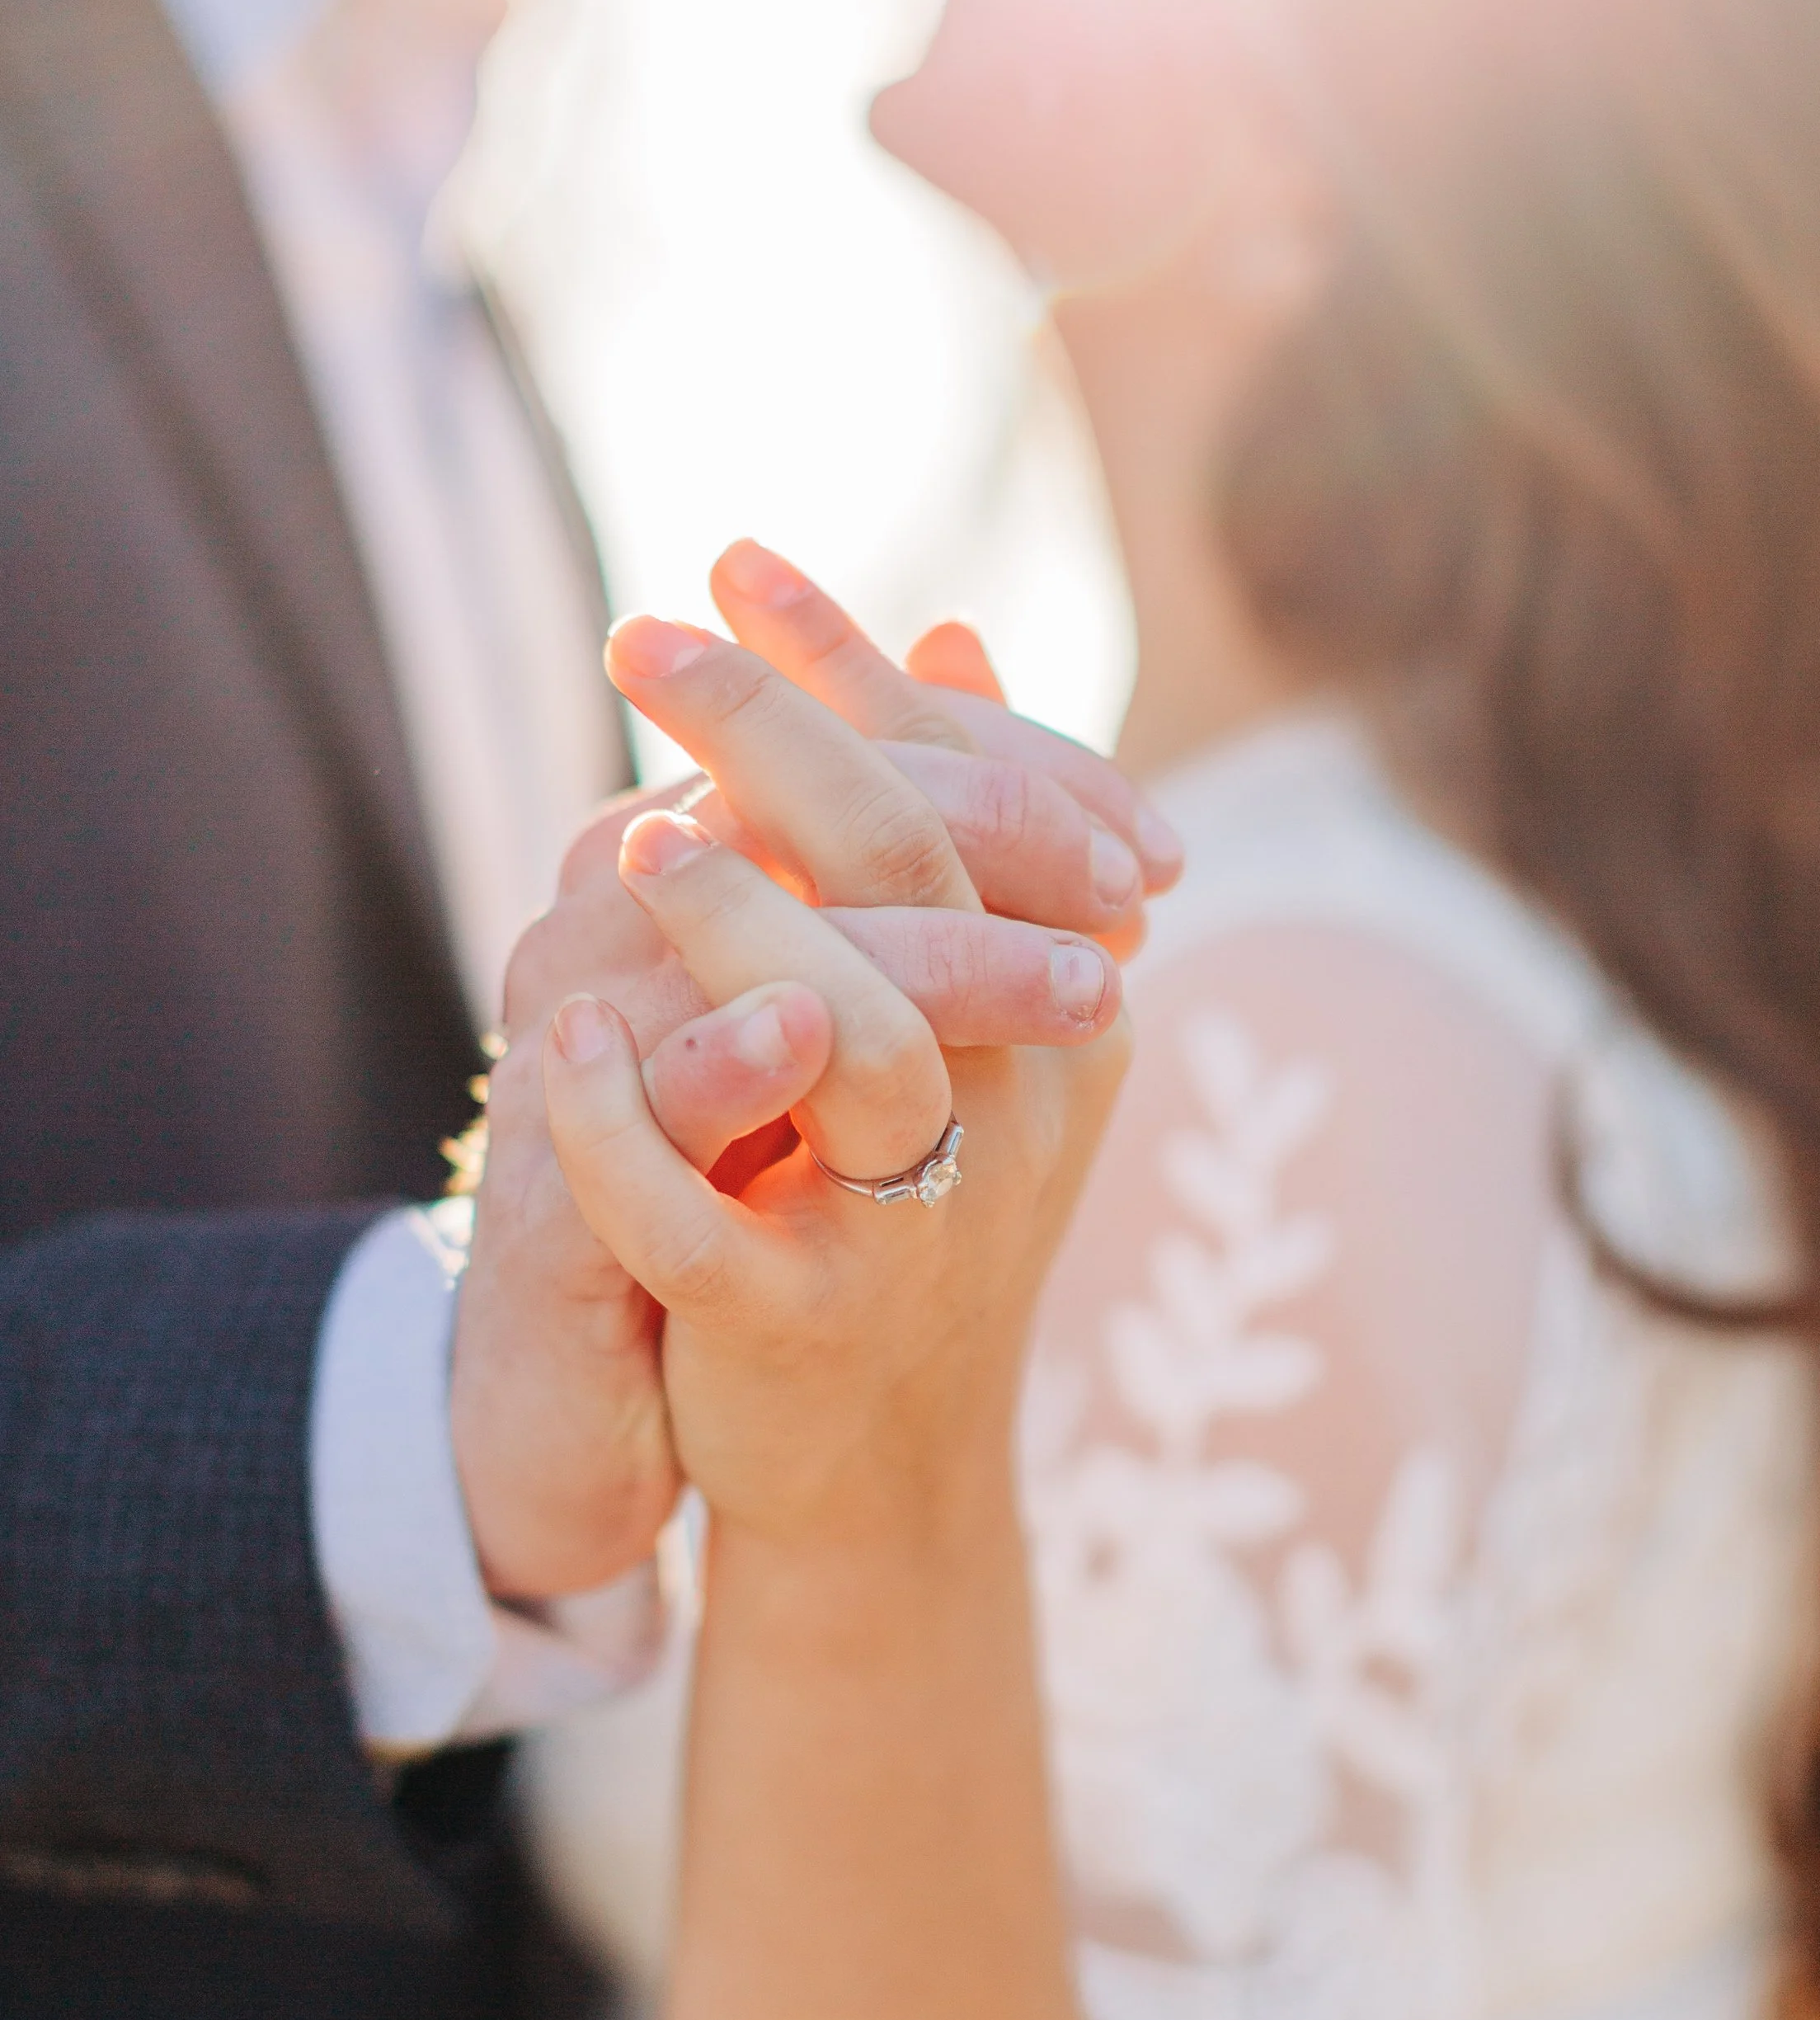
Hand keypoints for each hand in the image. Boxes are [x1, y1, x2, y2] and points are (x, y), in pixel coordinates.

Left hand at [450, 600, 1168, 1600]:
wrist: (881, 1461)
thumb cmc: (899, 1200)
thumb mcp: (944, 1011)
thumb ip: (940, 831)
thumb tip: (950, 636)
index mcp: (1058, 993)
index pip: (968, 783)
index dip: (849, 668)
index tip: (730, 558)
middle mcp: (1021, 1087)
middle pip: (925, 872)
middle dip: (781, 736)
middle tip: (641, 634)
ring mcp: (926, 1211)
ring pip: (866, 1041)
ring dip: (746, 925)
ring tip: (628, 839)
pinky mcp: (811, 1323)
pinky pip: (715, 1220)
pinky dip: (635, 1127)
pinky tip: (561, 1044)